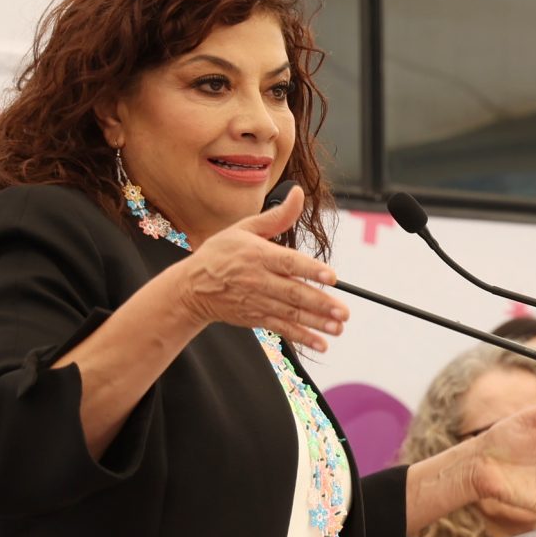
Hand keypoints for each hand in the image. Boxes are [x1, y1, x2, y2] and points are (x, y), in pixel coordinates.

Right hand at [171, 190, 347, 350]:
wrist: (192, 287)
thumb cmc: (221, 254)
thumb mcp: (243, 228)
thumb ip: (276, 216)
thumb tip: (297, 193)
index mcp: (258, 255)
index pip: (289, 262)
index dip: (311, 270)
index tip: (332, 278)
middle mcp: (259, 280)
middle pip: (294, 292)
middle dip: (320, 304)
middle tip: (343, 312)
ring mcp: (258, 302)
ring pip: (291, 313)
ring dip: (316, 322)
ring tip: (338, 328)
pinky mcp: (256, 318)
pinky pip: (282, 329)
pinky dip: (302, 338)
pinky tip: (321, 344)